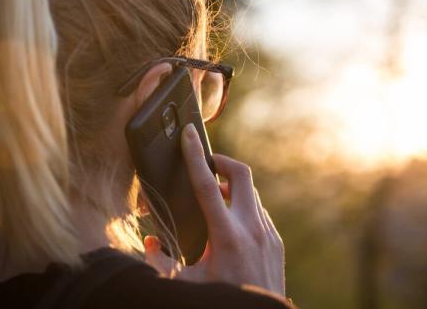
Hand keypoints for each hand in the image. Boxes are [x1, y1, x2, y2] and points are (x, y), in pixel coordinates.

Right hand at [144, 123, 285, 297]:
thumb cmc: (222, 304)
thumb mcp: (186, 286)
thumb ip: (160, 263)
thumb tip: (150, 242)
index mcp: (226, 236)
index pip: (207, 184)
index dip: (195, 155)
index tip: (190, 134)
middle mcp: (251, 229)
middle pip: (240, 174)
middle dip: (222, 161)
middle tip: (205, 165)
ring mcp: (268, 233)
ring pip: (250, 193)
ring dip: (230, 188)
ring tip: (211, 200)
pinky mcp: (276, 240)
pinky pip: (258, 211)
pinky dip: (241, 207)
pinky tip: (228, 223)